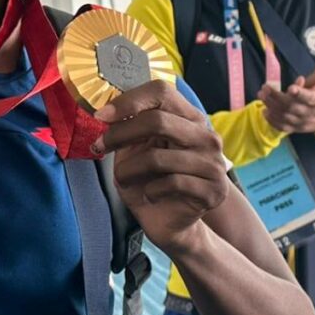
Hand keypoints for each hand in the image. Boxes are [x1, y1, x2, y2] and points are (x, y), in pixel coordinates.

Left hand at [93, 80, 228, 254]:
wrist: (170, 222)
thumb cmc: (149, 181)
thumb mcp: (134, 149)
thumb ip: (128, 127)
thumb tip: (106, 111)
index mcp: (188, 118)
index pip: (161, 91)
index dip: (129, 101)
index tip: (101, 115)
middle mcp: (206, 136)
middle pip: (157, 121)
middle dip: (120, 134)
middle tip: (100, 145)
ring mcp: (214, 163)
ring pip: (157, 158)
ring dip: (128, 170)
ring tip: (123, 178)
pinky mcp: (213, 191)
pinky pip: (171, 183)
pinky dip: (150, 190)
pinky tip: (150, 194)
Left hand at [260, 45, 314, 132]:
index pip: (310, 98)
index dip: (301, 94)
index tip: (290, 87)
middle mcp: (311, 113)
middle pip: (292, 106)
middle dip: (277, 97)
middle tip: (265, 87)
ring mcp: (303, 122)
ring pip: (284, 116)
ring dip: (271, 105)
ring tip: (261, 94)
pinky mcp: (297, 128)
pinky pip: (282, 126)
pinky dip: (273, 119)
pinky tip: (264, 110)